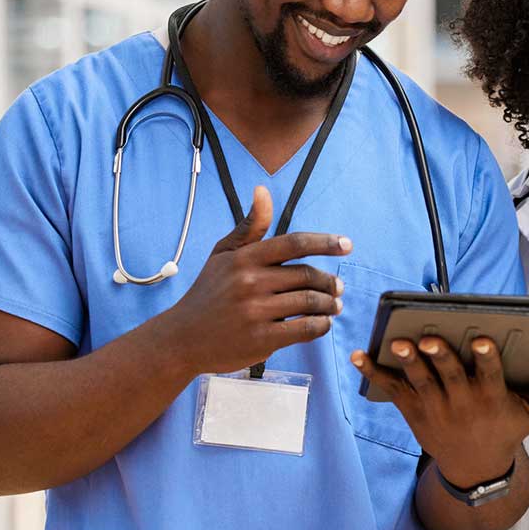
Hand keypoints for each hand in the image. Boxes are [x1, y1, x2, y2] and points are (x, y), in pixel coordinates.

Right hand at [169, 186, 348, 374]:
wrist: (182, 338)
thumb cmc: (208, 293)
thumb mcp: (223, 254)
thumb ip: (249, 226)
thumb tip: (263, 190)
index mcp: (245, 258)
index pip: (294, 243)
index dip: (325, 242)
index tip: (347, 244)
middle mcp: (250, 282)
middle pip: (307, 276)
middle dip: (329, 282)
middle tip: (338, 287)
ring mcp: (256, 312)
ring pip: (310, 303)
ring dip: (329, 305)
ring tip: (333, 306)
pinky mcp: (261, 339)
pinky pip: (304, 329)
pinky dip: (320, 326)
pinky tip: (322, 324)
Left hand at [351, 335, 528, 487]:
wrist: (473, 469)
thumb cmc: (505, 432)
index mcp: (491, 399)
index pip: (490, 375)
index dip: (485, 358)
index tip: (481, 341)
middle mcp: (462, 403)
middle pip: (449, 376)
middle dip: (440, 357)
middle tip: (430, 339)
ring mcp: (434, 408)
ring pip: (420, 381)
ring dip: (408, 362)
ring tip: (397, 342)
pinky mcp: (413, 411)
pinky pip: (392, 390)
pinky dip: (374, 373)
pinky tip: (359, 355)